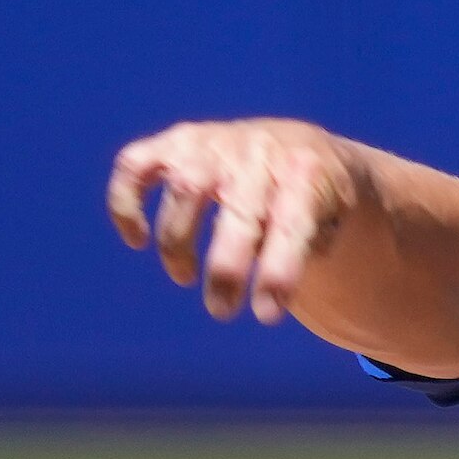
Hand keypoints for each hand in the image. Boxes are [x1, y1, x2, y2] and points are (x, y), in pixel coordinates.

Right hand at [107, 118, 374, 327]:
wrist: (300, 147)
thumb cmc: (316, 201)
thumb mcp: (335, 221)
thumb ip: (311, 248)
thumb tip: (272, 285)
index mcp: (304, 174)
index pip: (291, 226)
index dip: (277, 273)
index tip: (266, 316)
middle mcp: (257, 154)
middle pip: (236, 210)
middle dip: (225, 269)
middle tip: (221, 310)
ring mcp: (213, 144)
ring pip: (185, 189)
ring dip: (177, 243)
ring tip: (185, 277)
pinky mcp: (176, 142)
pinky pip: (135, 165)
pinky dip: (124, 202)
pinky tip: (137, 239)